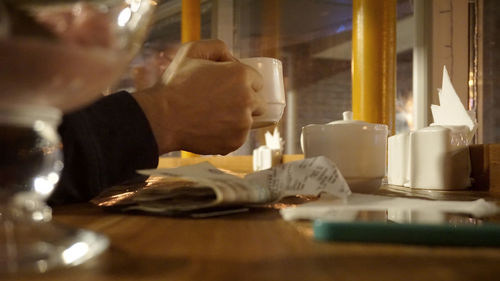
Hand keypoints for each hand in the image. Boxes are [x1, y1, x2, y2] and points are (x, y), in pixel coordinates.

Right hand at [132, 40, 264, 154]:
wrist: (161, 118)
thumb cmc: (174, 85)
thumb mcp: (192, 51)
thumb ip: (218, 47)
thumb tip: (233, 59)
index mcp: (241, 75)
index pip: (257, 81)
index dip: (245, 84)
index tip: (231, 88)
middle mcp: (247, 99)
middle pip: (259, 103)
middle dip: (247, 103)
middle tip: (224, 104)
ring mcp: (243, 123)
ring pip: (249, 122)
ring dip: (237, 120)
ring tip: (213, 118)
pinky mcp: (236, 142)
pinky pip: (238, 137)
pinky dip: (228, 135)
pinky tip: (210, 129)